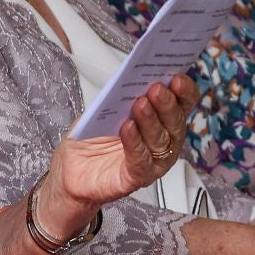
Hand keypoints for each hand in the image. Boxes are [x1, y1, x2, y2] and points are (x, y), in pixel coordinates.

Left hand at [38, 75, 198, 236]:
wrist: (70, 170)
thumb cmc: (91, 138)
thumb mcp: (105, 108)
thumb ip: (121, 95)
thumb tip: (130, 77)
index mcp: (161, 119)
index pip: (183, 104)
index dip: (184, 91)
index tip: (177, 76)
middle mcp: (163, 141)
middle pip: (175, 121)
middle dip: (167, 103)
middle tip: (156, 88)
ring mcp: (152, 161)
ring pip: (160, 140)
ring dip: (150, 120)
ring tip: (140, 104)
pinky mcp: (136, 177)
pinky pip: (140, 160)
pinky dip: (135, 143)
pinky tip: (127, 128)